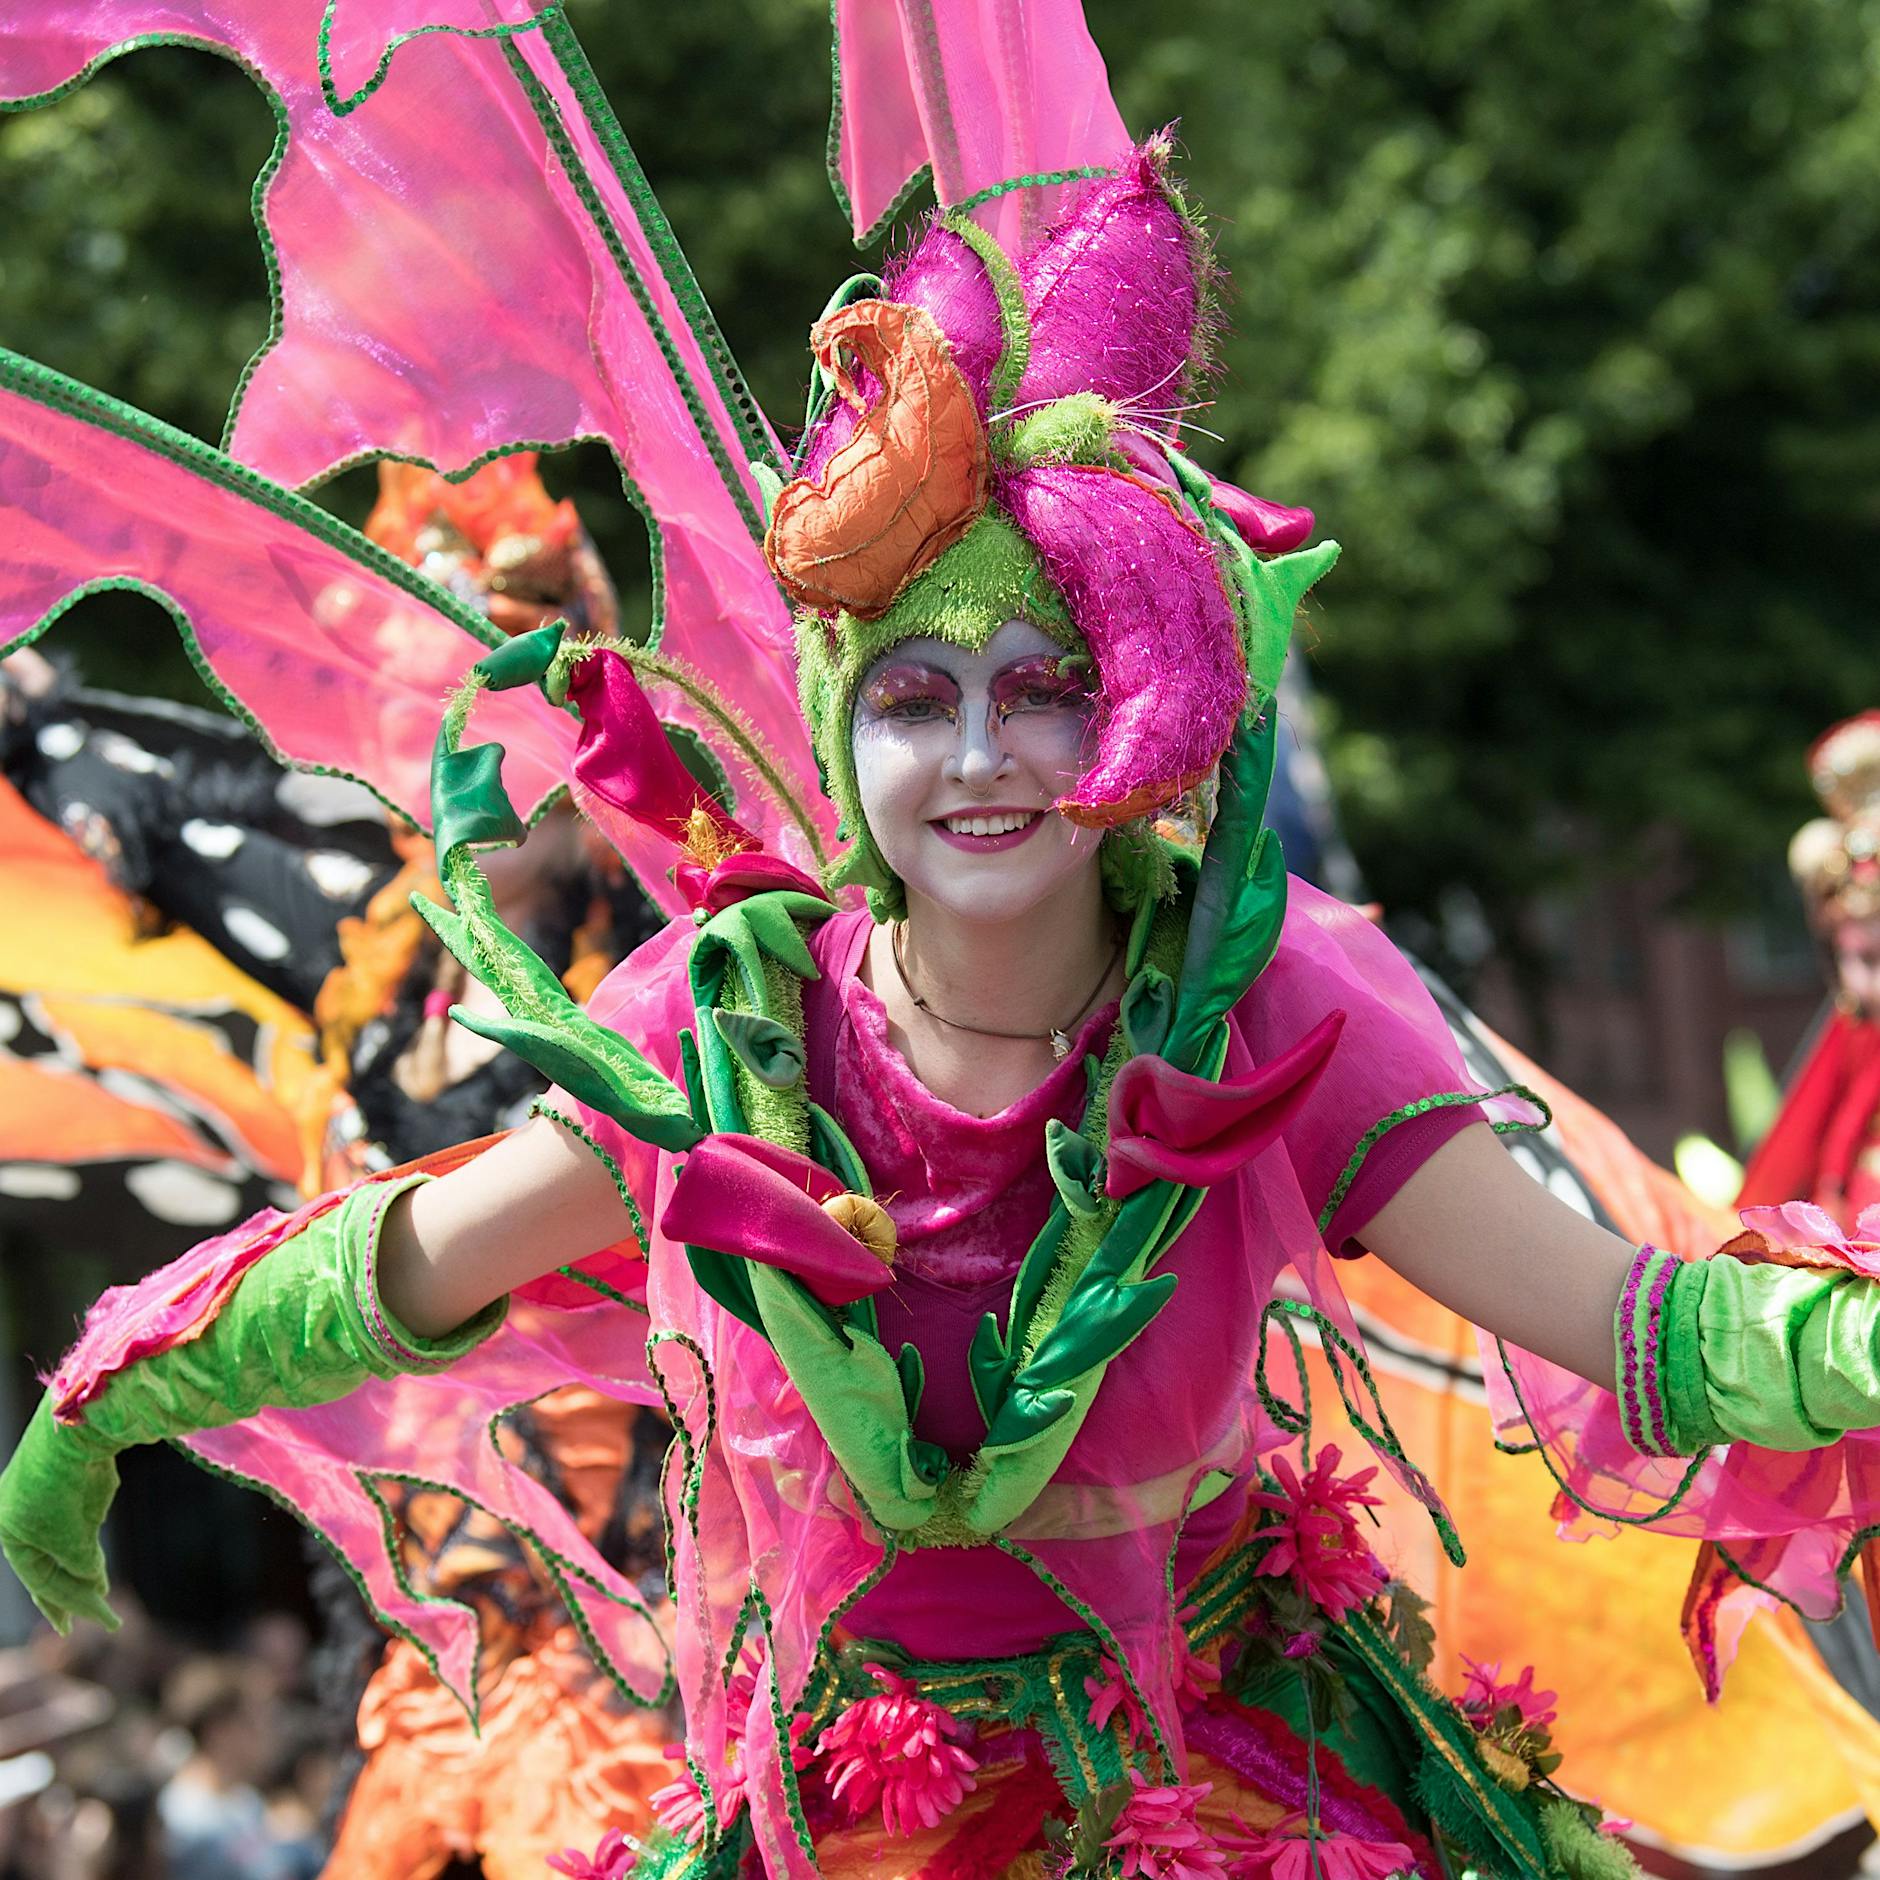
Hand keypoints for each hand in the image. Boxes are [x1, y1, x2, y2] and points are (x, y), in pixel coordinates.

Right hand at [0, 1398, 121, 1634]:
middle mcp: (26, 1523)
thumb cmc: (60, 1490)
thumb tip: (94, 1583)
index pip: (39, 1579)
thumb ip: (80, 1563)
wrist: (75, 1436)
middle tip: (86, 1623)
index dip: (60, 1604)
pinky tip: (98, 1572)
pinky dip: (90, 1553)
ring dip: (84, 1577)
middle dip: (68, 1599)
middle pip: (48, 1570)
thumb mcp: (68, 1537)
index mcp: (11, 1534)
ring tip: (101, 1597)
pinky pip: (82, 1531)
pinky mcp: (78, 1495)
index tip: (72, 1627)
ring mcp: (52, 1508)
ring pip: (67, 1552)